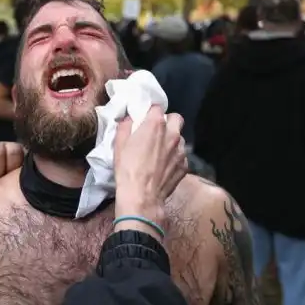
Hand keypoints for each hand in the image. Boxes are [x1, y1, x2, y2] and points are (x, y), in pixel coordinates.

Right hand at [112, 106, 186, 235]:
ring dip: (172, 140)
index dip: (151, 112)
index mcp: (155, 125)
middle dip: (168, 122)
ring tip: (160, 151)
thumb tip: (130, 119)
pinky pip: (182, 155)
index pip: (157, 108)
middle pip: (176, 118)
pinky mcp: (185, 166)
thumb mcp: (119, 144)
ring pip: (180, 138)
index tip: (145, 118)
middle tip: (157, 131)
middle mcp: (172, 134)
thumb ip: (125, 126)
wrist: (142, 196)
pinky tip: (164, 166)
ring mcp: (181, 151)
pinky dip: (175, 157)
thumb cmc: (128, 169)